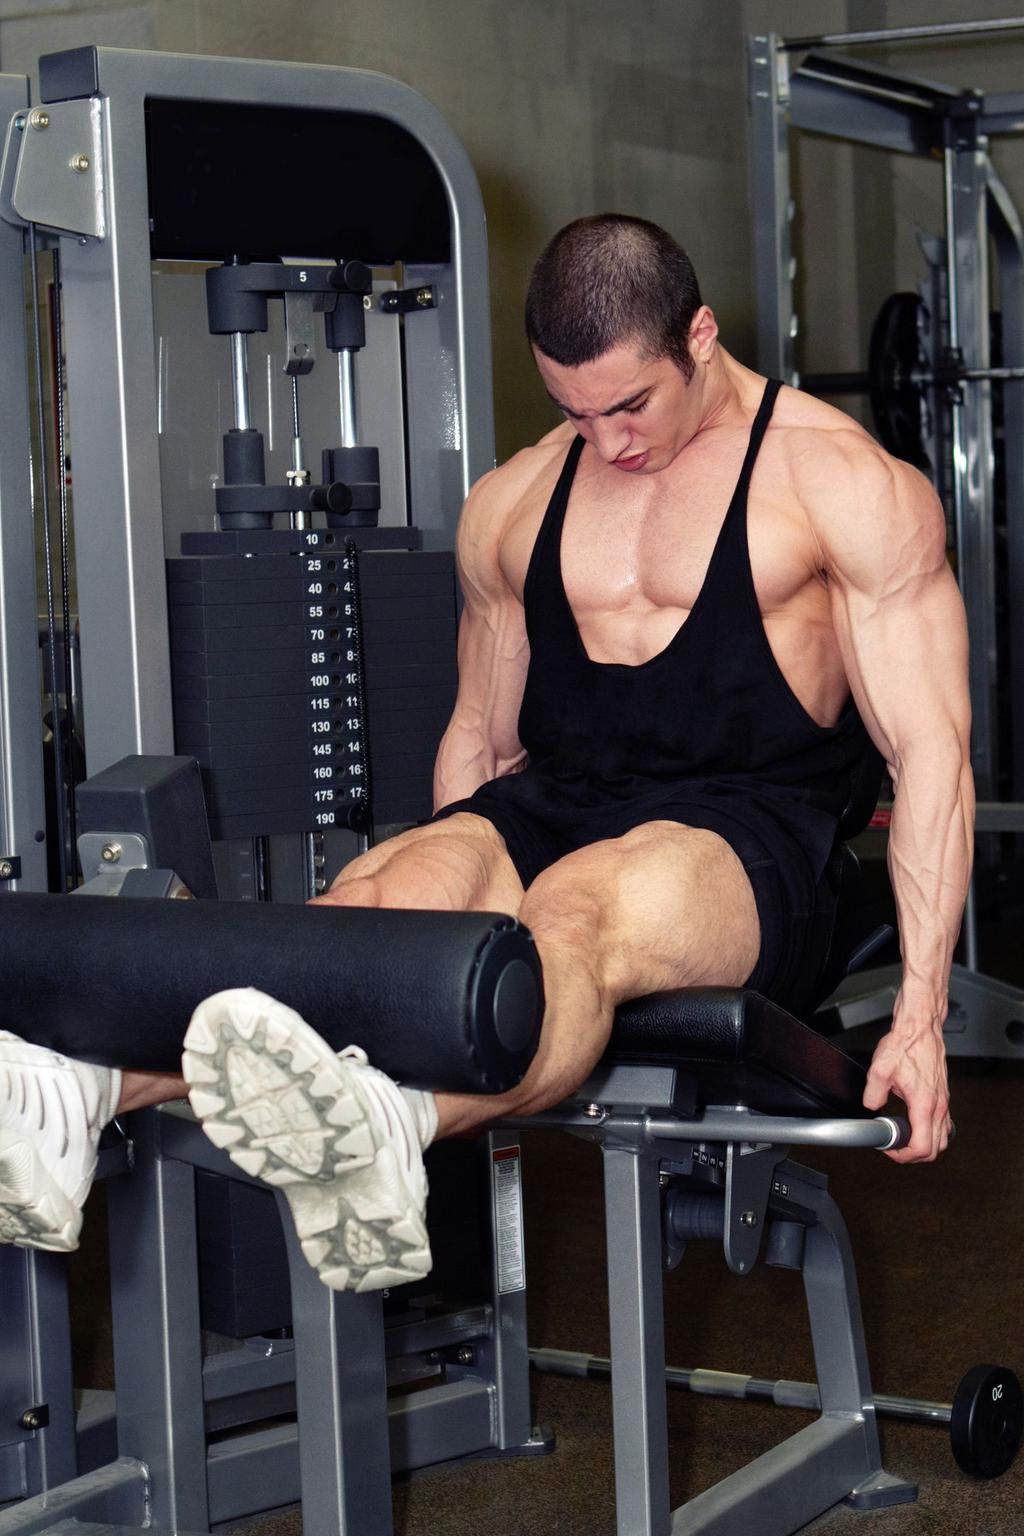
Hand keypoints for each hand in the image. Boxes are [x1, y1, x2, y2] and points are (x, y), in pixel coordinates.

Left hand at [862, 1018, 950, 1162]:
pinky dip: (932, 1132)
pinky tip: (916, 1124)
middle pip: (936, 1149)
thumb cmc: (906, 1044)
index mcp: (924, 1103)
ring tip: (904, 1138)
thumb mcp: (880, 1069)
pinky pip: (944, 1125)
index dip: (904, 1156)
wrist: (921, 1028)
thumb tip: (871, 1107)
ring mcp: (944, 1101)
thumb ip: (873, 1093)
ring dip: (925, 1145)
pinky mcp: (944, 1096)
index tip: (890, 1148)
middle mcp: (938, 1105)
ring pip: (943, 1139)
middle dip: (914, 1155)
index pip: (922, 1147)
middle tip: (895, 1146)